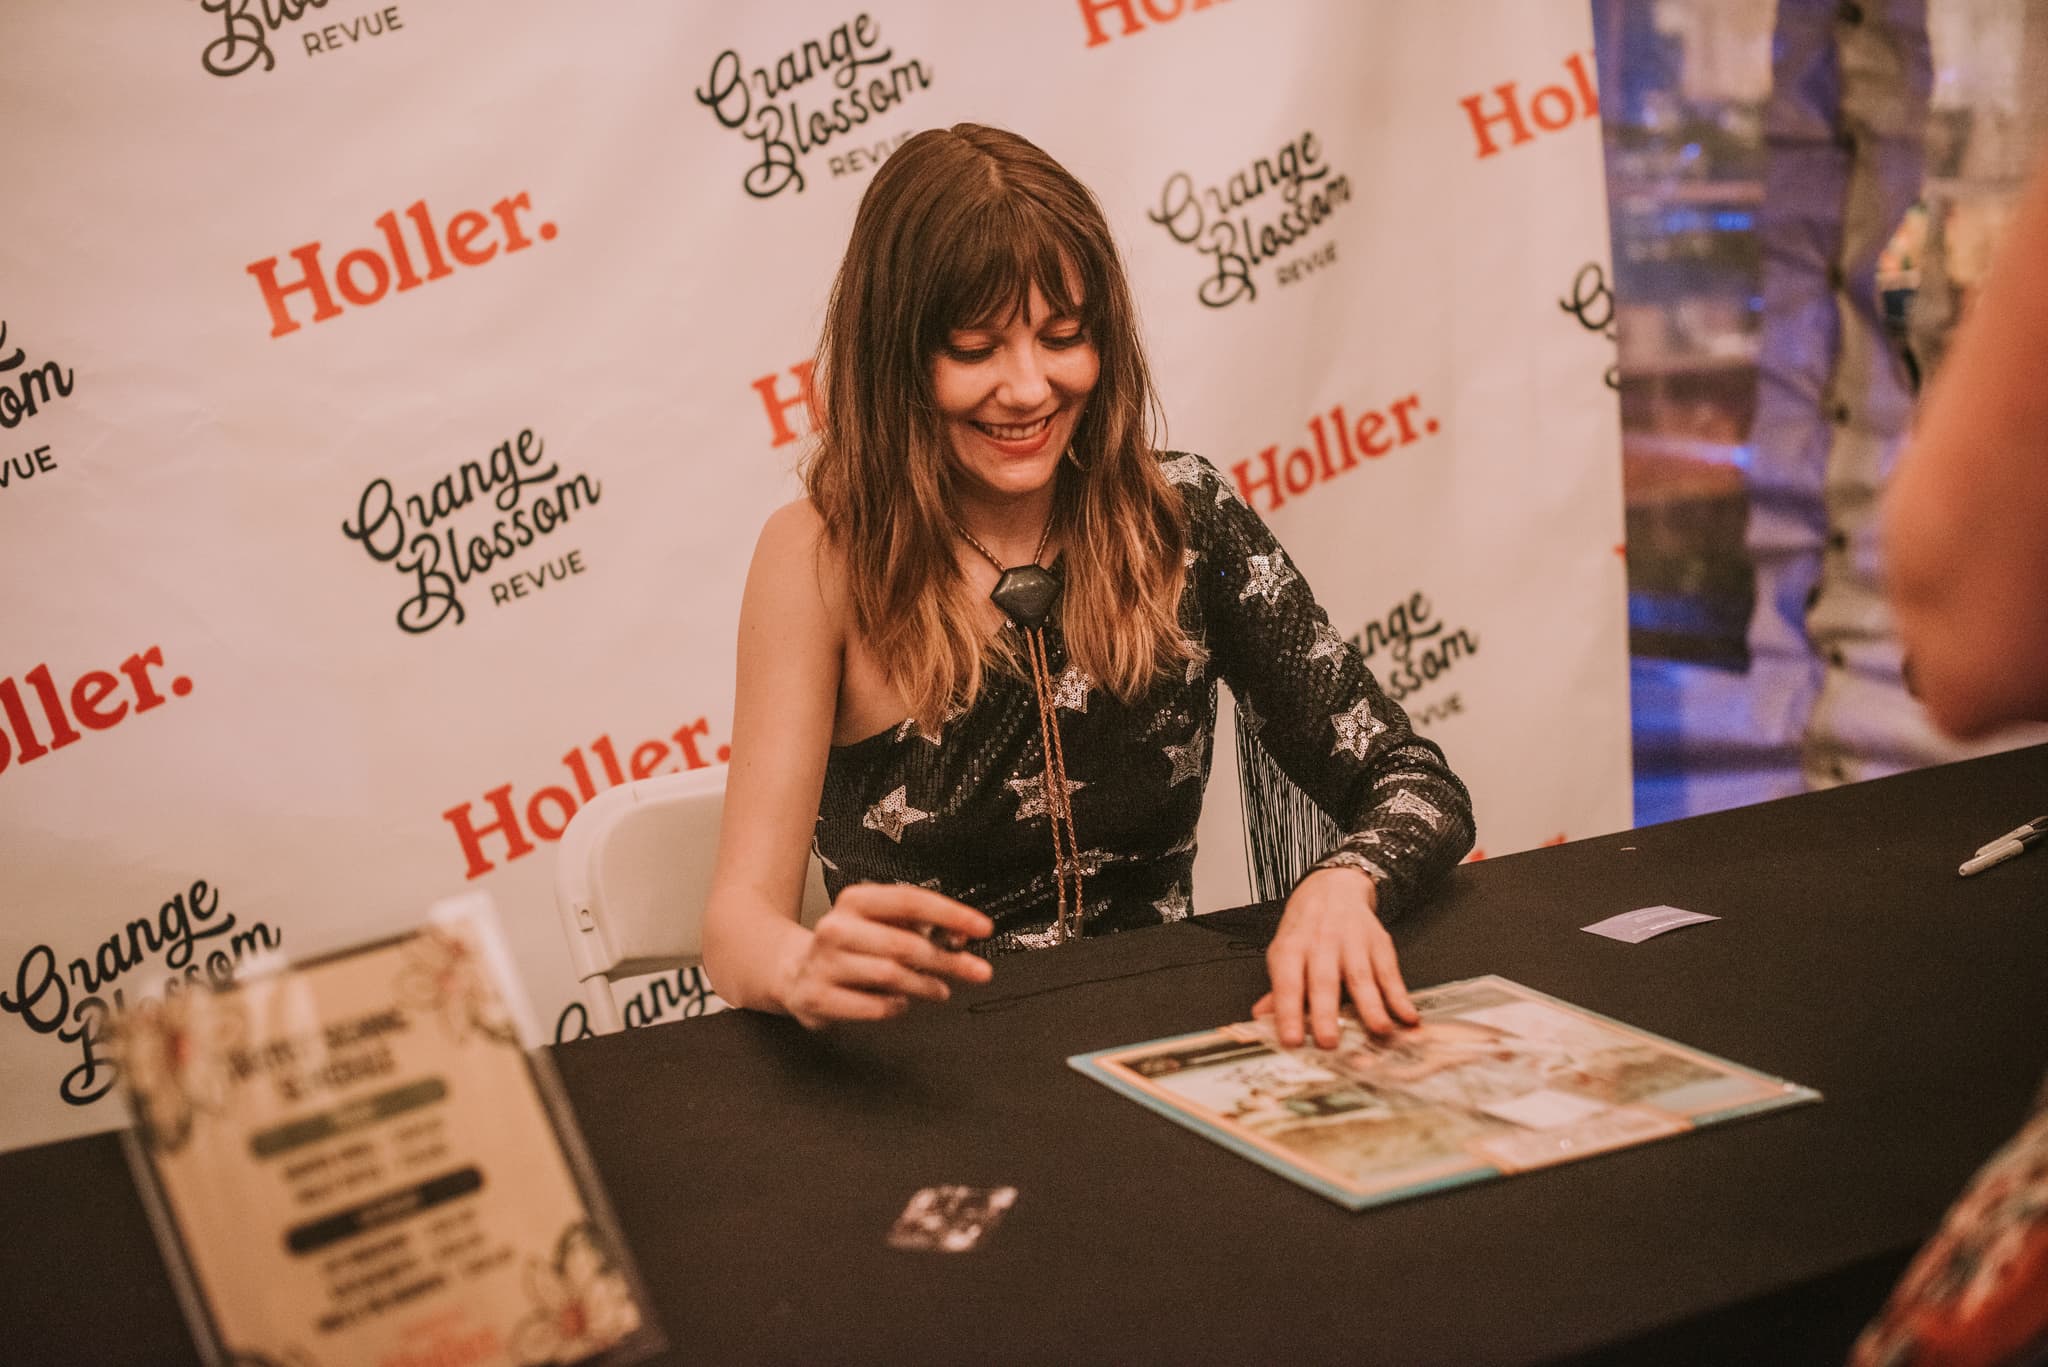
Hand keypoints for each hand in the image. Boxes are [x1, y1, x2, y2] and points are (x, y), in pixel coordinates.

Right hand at [777, 883, 993, 1029]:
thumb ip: (922, 928)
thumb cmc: (851, 947)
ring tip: (940, 989)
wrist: (794, 972)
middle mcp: (835, 928)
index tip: (982, 928)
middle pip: (905, 942)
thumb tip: (961, 936)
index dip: (951, 913)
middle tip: (978, 971)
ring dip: (925, 985)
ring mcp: (823, 964)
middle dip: (948, 959)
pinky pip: (874, 1006)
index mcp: (854, 901)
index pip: (910, 900)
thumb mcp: (882, 926)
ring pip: (891, 975)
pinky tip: (901, 1003)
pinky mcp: (818, 997)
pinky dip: (896, 1006)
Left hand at [1252, 866, 1417, 1048]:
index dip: (1288, 1013)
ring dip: (1371, 1006)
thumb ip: (1278, 989)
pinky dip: (1400, 996)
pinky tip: (1407, 1016)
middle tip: (1329, 1042)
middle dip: (1326, 1013)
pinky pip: (1389, 973)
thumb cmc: (1306, 929)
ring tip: (1379, 1031)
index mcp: (1292, 949)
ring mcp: (1352, 943)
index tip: (1291, 1040)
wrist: (1333, 888)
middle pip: (1323, 981)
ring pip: (1361, 977)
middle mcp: (1321, 944)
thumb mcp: (1284, 952)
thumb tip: (1262, 1018)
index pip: (1287, 984)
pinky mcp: (1378, 944)